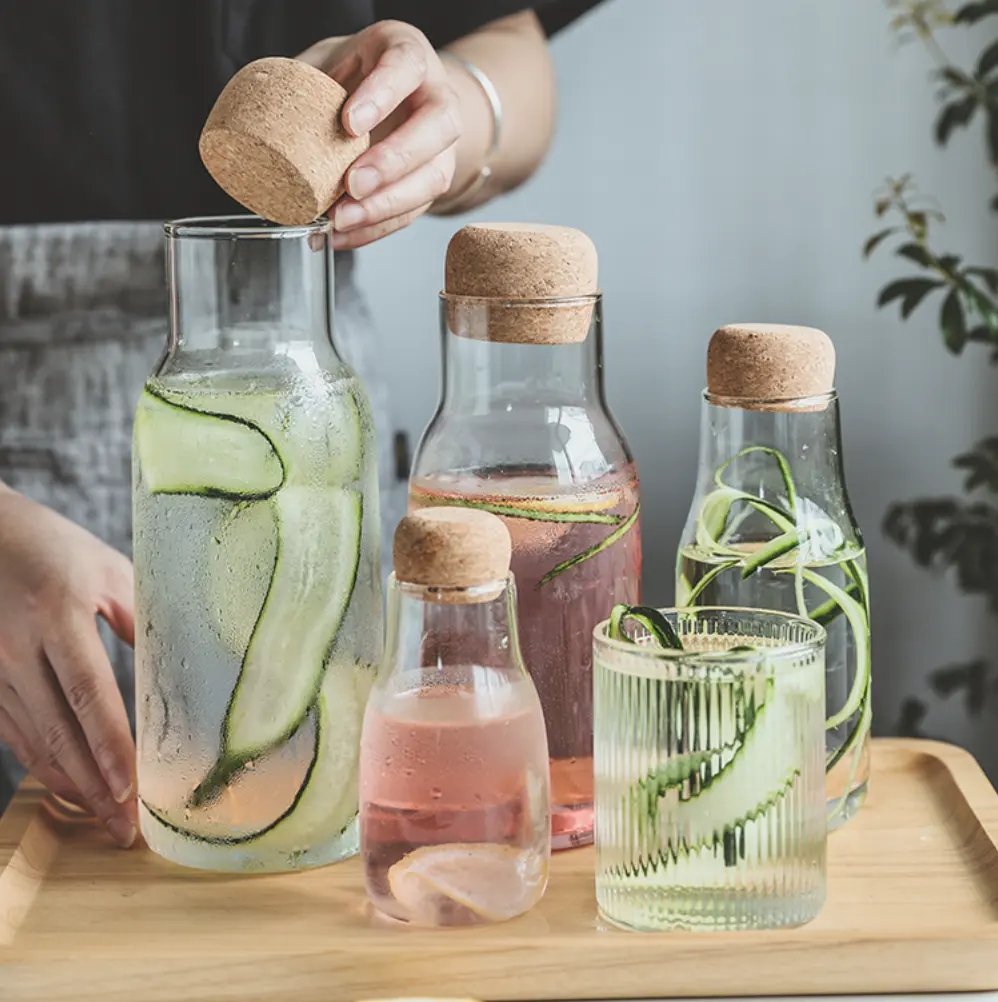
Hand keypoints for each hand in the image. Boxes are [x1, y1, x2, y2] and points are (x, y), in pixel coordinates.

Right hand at [0, 488, 136, 846]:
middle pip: (59, 731)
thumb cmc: (50, 544)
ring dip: (67, 783)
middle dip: (93, 785)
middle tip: (123, 827)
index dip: (110, 745)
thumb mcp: (104, 566)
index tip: (131, 786)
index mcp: (57, 614)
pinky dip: (40, 763)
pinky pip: (12, 730)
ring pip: (32, 740)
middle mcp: (18, 648)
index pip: (89, 693)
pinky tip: (66, 785)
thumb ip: (137, 615)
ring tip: (102, 818)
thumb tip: (169, 663)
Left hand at [299, 21, 460, 248]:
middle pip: (437, 128)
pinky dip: (376, 228)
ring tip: (343, 219)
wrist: (397, 94)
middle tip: (352, 184)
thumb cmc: (360, 74)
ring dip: (386, 205)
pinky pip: (413, 211)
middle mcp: (437, 97)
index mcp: (409, 54)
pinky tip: (343, 234)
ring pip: (433, 178)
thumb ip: (305, 80)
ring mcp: (441, 144)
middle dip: (394, 161)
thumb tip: (258, 117)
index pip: (406, 66)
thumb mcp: (331, 60)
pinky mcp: (431, 181)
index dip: (381, 95)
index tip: (349, 124)